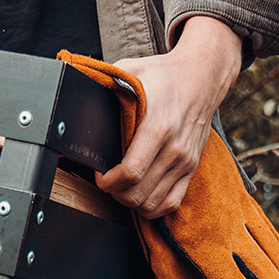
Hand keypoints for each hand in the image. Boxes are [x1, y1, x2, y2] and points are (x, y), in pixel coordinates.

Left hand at [97, 16, 242, 219]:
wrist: (201, 77)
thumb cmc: (163, 76)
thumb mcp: (130, 72)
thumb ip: (104, 84)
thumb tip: (77, 94)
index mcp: (158, 127)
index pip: (130, 172)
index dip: (107, 181)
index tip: (99, 172)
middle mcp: (174, 148)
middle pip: (138, 194)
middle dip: (115, 193)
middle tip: (106, 180)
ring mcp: (185, 161)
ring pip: (152, 204)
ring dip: (131, 201)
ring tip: (121, 187)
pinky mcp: (192, 168)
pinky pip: (171, 203)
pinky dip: (153, 207)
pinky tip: (140, 195)